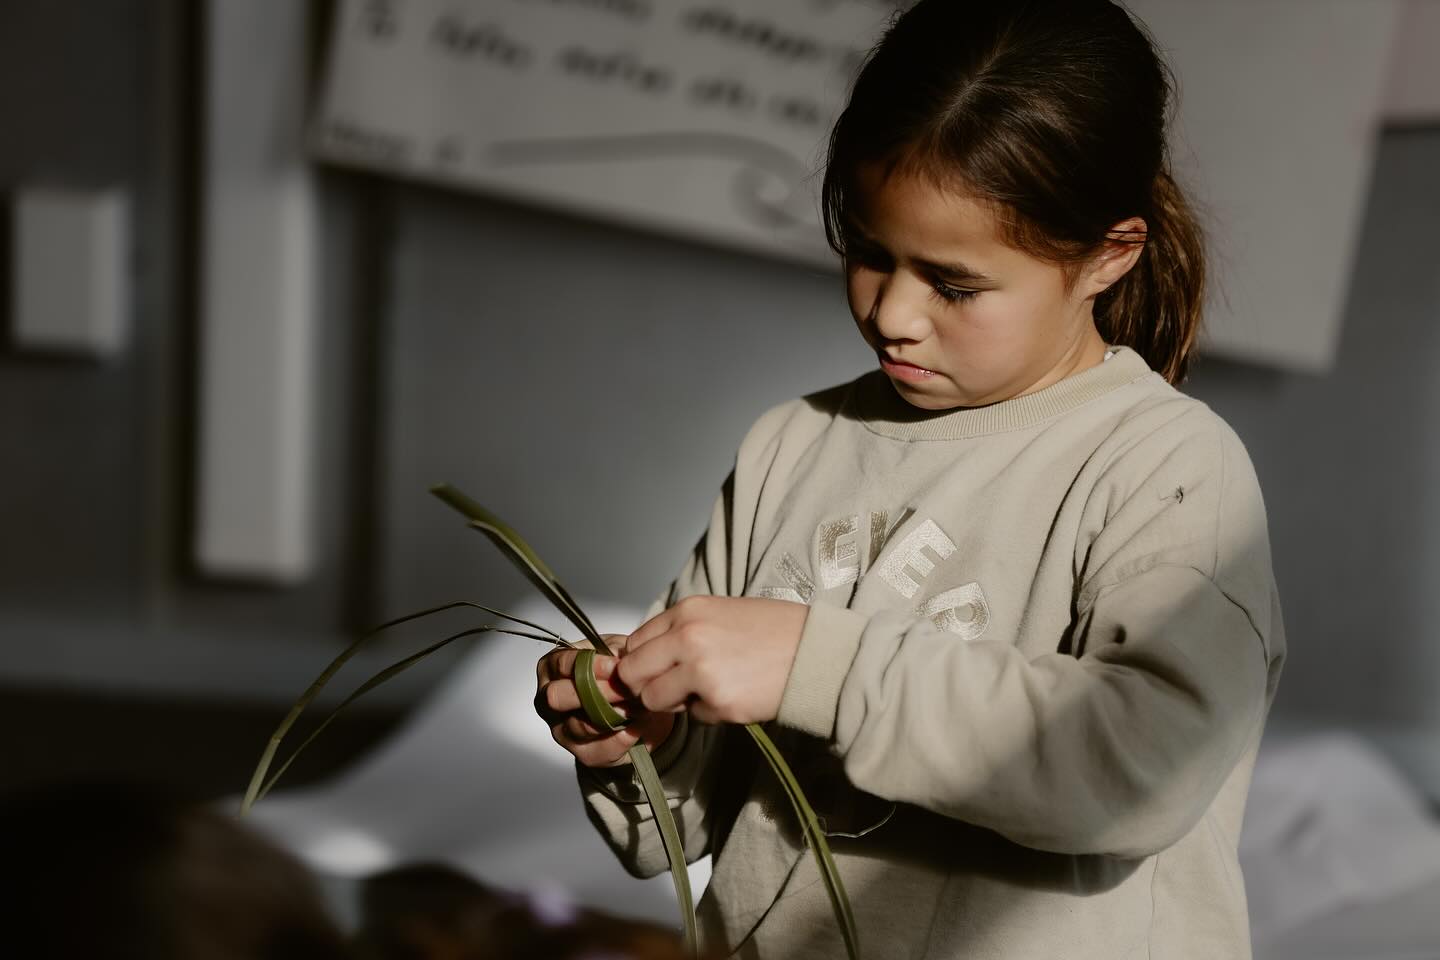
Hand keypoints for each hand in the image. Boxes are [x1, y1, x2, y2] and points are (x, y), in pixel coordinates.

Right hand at [535, 634, 675, 767]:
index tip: (616, 666)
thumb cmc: (621, 674)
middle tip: (625, 689)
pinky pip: (597, 751)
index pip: (562, 664)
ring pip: (579, 726)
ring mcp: (561, 729)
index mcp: (554, 666)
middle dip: (596, 692)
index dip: (590, 665)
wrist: (639, 709)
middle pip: (558, 697)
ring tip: (637, 707)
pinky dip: (620, 740)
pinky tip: (635, 727)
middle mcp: (549, 699)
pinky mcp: (581, 753)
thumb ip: (616, 653)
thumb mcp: (619, 652)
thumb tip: (620, 662)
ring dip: (613, 716)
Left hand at [616, 595, 807, 725]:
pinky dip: (709, 713)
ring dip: (675, 702)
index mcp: (687, 611)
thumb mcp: (720, 614)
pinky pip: (693, 716)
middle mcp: (687, 636)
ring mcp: (700, 670)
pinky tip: (735, 695)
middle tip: (672, 689)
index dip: (642, 662)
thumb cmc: (773, 632)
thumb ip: (682, 632)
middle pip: (632, 674)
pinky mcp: (718, 701)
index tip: (654, 672)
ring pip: (654, 700)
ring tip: (708, 690)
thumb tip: (648, 658)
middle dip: (648, 686)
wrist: (815, 653)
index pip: (635, 643)